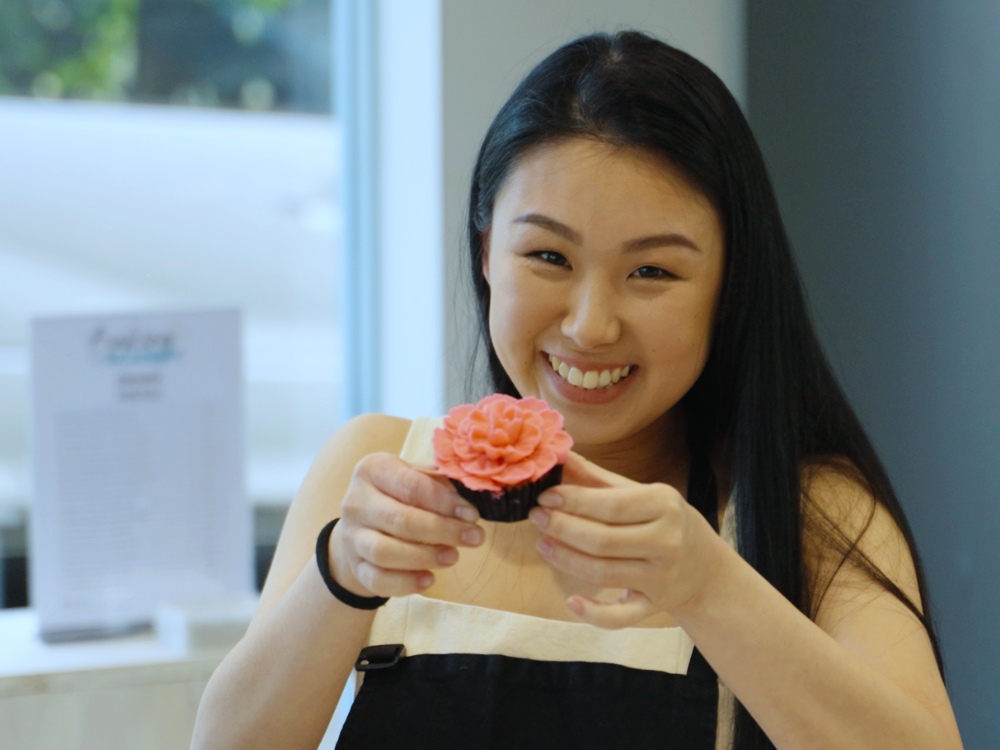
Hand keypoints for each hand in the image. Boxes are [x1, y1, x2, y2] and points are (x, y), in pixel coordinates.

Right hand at [329, 453, 483, 597]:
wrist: (364, 525)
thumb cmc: (400, 496)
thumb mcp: (417, 478)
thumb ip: (441, 482)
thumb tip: (473, 495)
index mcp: (373, 470)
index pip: (411, 485)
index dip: (445, 502)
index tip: (472, 515)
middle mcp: (356, 501)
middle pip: (400, 520)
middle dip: (442, 530)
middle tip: (474, 538)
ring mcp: (351, 536)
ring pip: (385, 552)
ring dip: (425, 557)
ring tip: (453, 557)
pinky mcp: (354, 565)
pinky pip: (377, 580)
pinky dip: (405, 583)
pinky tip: (429, 579)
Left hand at [528, 452, 722, 628]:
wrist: (706, 568)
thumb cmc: (664, 521)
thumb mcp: (641, 493)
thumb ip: (597, 478)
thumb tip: (559, 455)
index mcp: (665, 505)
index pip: (611, 505)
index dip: (574, 501)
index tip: (545, 496)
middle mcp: (666, 542)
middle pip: (603, 540)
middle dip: (563, 528)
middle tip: (536, 516)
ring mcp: (660, 577)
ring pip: (603, 573)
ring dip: (565, 559)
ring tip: (542, 543)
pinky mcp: (653, 605)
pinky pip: (621, 616)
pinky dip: (594, 613)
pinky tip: (572, 602)